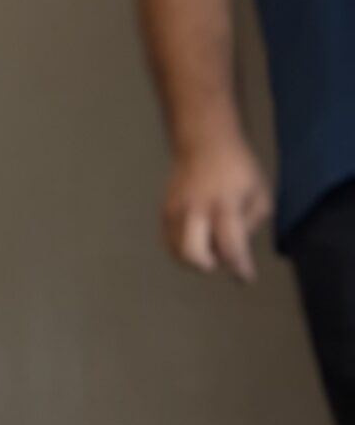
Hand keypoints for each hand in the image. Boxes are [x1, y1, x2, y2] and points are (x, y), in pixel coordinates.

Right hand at [163, 136, 270, 281]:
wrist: (204, 145)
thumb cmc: (238, 169)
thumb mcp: (259, 193)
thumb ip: (251, 224)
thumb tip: (233, 249)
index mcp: (225, 205)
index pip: (231, 247)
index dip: (239, 268)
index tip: (246, 279)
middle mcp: (196, 211)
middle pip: (193, 255)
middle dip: (209, 264)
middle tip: (221, 257)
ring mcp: (176, 213)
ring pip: (179, 253)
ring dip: (196, 258)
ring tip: (210, 245)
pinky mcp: (164, 214)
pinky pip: (170, 244)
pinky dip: (183, 250)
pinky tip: (197, 240)